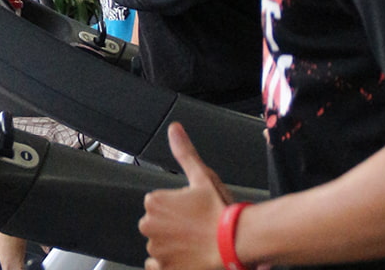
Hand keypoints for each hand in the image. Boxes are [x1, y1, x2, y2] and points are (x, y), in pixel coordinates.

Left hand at [138, 123, 231, 269]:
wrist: (235, 242)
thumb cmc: (220, 211)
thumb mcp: (202, 176)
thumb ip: (184, 152)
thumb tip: (174, 129)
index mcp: (154, 202)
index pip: (160, 206)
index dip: (178, 210)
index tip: (193, 213)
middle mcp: (149, 226)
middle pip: (158, 226)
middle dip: (173, 229)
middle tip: (196, 229)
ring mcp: (156, 250)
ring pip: (161, 246)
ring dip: (173, 246)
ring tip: (196, 244)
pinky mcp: (164, 269)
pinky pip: (156, 267)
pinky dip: (169, 264)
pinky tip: (186, 258)